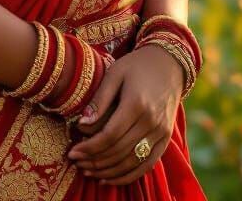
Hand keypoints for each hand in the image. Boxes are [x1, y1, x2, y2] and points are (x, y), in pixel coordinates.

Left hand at [66, 45, 182, 185]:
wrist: (168, 65)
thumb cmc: (136, 66)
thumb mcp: (115, 73)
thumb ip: (99, 99)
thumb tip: (82, 124)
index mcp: (136, 104)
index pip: (110, 135)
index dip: (89, 147)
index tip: (72, 152)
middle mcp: (151, 121)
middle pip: (119, 151)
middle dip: (95, 161)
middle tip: (76, 162)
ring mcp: (161, 132)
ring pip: (131, 162)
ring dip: (108, 171)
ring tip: (88, 171)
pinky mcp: (165, 139)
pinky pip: (147, 165)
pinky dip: (128, 175)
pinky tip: (110, 177)